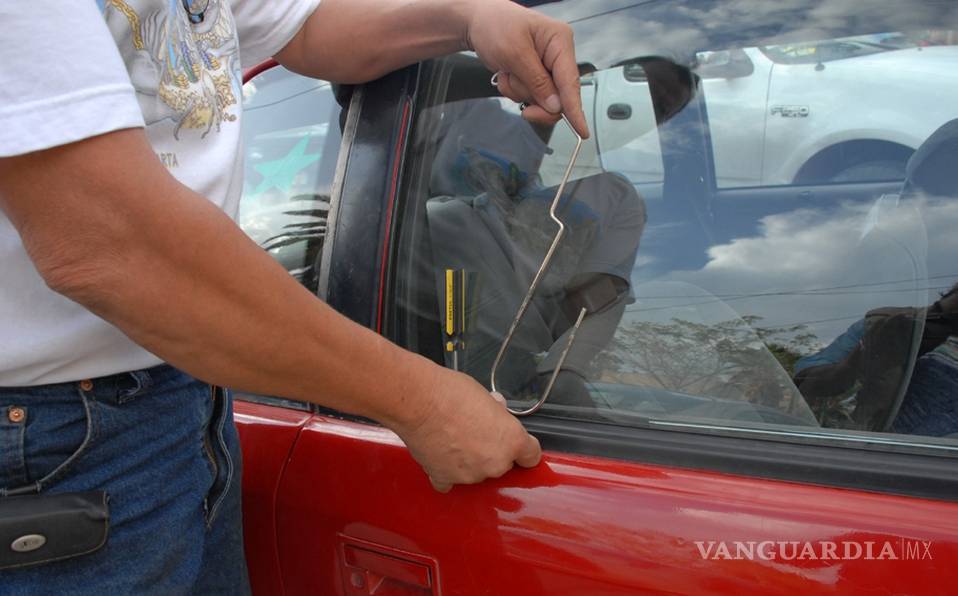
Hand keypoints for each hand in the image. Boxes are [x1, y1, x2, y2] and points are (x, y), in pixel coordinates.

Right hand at [396, 366, 541, 492]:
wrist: (418, 402)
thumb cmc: (451, 393)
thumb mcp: (486, 396)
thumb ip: (496, 413)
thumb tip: (495, 413)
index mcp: (512, 441)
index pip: (531, 455)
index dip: (523, 449)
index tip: (517, 446)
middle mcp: (495, 463)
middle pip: (502, 464)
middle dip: (491, 451)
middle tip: (474, 431)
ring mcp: (471, 475)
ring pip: (476, 472)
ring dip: (468, 461)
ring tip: (452, 438)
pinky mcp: (446, 479)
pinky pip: (451, 481)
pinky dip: (446, 471)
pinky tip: (440, 454)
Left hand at [465, 0, 588, 137]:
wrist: (477, 22)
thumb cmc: (495, 26)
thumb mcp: (514, 53)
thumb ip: (537, 81)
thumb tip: (556, 106)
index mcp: (560, 41)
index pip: (570, 82)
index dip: (575, 109)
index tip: (583, 131)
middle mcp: (557, 54)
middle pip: (558, 96)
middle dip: (536, 101)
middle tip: (524, 110)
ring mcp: (546, 65)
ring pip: (541, 98)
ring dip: (520, 92)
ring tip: (508, 72)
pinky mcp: (535, 74)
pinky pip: (529, 95)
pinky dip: (515, 90)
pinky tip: (507, 74)